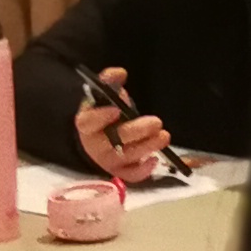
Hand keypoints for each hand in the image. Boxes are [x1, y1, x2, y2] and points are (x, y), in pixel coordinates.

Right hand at [70, 67, 175, 181]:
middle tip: (156, 122)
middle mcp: (95, 145)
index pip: (88, 122)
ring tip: (164, 136)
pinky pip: (131, 176)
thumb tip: (119, 73)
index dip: (100, 117)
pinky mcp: (119, 172)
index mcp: (87, 124)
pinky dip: (143, 171)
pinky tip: (154, 159)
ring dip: (147, 147)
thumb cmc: (103, 114)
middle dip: (136, 132)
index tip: (116, 109)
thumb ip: (109, 82)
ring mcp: (107, 161)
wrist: (97, 137)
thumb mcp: (103, 95)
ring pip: (126, 157)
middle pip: (113, 142)